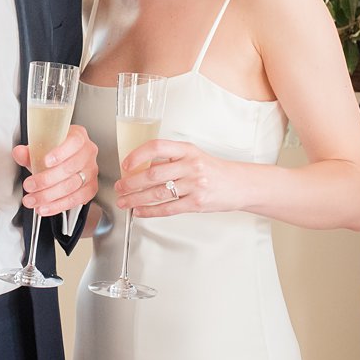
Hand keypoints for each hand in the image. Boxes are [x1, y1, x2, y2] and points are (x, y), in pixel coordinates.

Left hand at [14, 124, 99, 216]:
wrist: (63, 161)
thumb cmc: (53, 151)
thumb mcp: (40, 148)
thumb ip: (28, 151)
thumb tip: (19, 153)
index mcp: (78, 136)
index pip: (74, 142)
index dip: (60, 153)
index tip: (45, 162)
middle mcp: (88, 153)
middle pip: (70, 168)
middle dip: (46, 180)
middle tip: (29, 186)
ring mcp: (91, 171)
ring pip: (72, 186)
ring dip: (49, 196)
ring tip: (33, 200)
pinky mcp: (90, 188)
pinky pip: (76, 200)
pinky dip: (58, 205)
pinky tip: (45, 207)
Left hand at [115, 139, 233, 217]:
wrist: (239, 184)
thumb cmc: (214, 170)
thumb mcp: (193, 156)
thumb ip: (171, 160)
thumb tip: (142, 168)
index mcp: (187, 150)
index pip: (157, 147)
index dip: (138, 155)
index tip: (126, 164)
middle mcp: (191, 165)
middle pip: (153, 174)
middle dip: (131, 182)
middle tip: (119, 187)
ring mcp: (195, 185)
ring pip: (157, 193)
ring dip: (136, 199)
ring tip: (124, 201)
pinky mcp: (197, 203)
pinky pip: (168, 208)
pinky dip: (150, 211)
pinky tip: (140, 211)